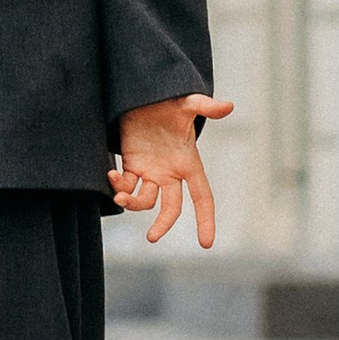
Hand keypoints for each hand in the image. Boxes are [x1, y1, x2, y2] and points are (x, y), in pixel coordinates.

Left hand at [108, 93, 233, 247]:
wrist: (143, 96)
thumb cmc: (169, 101)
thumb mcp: (186, 103)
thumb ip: (205, 106)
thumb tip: (228, 106)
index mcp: (189, 163)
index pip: (203, 197)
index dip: (206, 219)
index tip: (206, 243)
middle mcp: (171, 172)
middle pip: (172, 207)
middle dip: (163, 224)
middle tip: (152, 237)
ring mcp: (152, 171)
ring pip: (145, 200)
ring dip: (132, 202)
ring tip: (119, 196)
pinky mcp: (133, 165)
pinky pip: (126, 185)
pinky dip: (118, 185)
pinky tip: (110, 175)